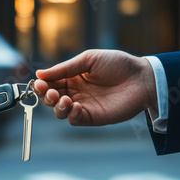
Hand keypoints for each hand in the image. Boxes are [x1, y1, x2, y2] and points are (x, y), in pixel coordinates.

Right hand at [34, 50, 156, 125]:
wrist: (141, 79)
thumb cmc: (117, 64)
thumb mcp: (88, 60)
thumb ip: (65, 68)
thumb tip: (39, 73)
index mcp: (72, 77)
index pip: (50, 82)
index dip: (42, 84)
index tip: (38, 82)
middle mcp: (75, 92)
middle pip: (51, 98)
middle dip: (46, 96)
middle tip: (50, 92)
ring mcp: (83, 105)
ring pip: (60, 111)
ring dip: (57, 106)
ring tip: (65, 99)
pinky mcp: (92, 117)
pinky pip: (74, 119)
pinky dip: (71, 114)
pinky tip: (76, 106)